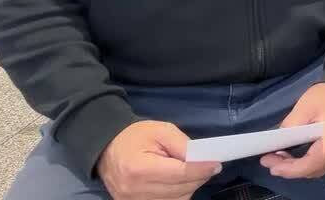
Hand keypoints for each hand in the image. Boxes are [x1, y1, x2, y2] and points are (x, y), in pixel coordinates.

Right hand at [97, 120, 221, 199]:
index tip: (216, 164)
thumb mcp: (161, 130)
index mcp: (139, 169)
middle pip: (180, 189)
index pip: (179, 174)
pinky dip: (179, 194)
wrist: (107, 149)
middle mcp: (135, 191)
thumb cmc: (135, 136)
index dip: (201, 169)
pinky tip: (180, 182)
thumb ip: (182, 144)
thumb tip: (204, 159)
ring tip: (192, 172)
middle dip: (198, 177)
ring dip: (190, 187)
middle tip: (208, 166)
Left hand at [260, 82, 324, 179]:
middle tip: (270, 160)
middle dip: (290, 169)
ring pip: (318, 170)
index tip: (270, 164)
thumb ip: (290, 126)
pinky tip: (296, 158)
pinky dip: (308, 165)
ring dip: (298, 168)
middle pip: (314, 170)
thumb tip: (276, 144)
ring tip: (280, 159)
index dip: (289, 169)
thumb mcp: (304, 107)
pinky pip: (324, 165)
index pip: (311, 164)